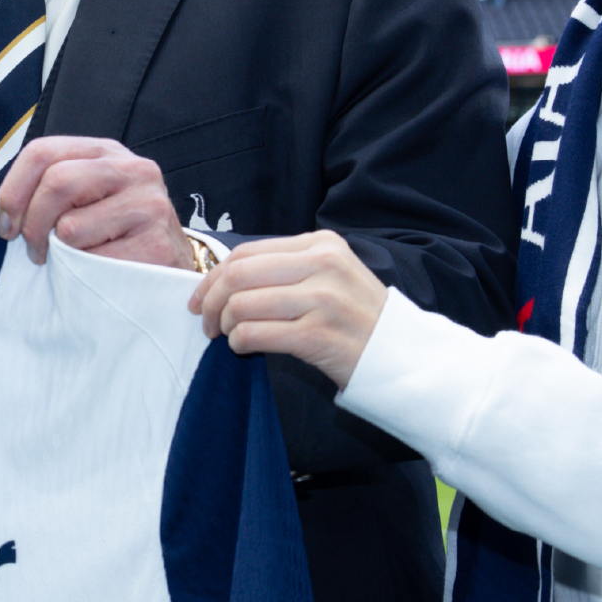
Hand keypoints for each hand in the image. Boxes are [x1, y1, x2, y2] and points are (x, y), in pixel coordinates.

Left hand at [0, 136, 191, 269]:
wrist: (171, 266)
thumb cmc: (114, 233)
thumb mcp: (85, 198)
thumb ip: (50, 190)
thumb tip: (2, 210)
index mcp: (105, 152)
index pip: (42, 152)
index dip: (13, 191)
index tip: (6, 226)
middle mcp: (132, 169)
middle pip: (56, 183)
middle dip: (32, 225)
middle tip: (35, 251)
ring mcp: (149, 204)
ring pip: (71, 227)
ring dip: (60, 254)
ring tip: (70, 261)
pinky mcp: (156, 243)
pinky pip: (94, 261)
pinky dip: (84, 274)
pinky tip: (97, 272)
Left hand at [187, 230, 386, 386]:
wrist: (401, 356)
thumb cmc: (357, 318)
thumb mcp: (330, 275)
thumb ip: (285, 269)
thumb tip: (224, 279)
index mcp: (321, 244)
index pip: (247, 252)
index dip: (214, 275)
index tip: (201, 296)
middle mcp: (322, 265)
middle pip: (238, 275)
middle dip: (211, 300)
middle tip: (207, 321)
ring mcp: (322, 299)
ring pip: (242, 305)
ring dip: (225, 325)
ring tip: (229, 336)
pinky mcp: (317, 335)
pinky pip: (254, 334)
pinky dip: (240, 343)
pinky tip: (246, 348)